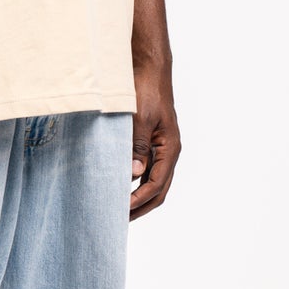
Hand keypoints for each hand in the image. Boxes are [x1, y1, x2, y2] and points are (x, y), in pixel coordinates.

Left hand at [129, 64, 180, 220]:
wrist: (148, 68)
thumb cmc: (145, 90)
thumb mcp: (139, 119)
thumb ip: (137, 147)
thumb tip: (134, 175)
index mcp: (170, 148)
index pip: (157, 184)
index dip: (139, 200)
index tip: (121, 209)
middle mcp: (168, 151)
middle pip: (158, 189)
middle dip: (140, 207)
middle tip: (119, 220)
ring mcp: (160, 147)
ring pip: (152, 181)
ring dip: (137, 197)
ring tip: (118, 208)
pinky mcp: (149, 141)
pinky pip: (145, 168)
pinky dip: (133, 181)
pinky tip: (119, 184)